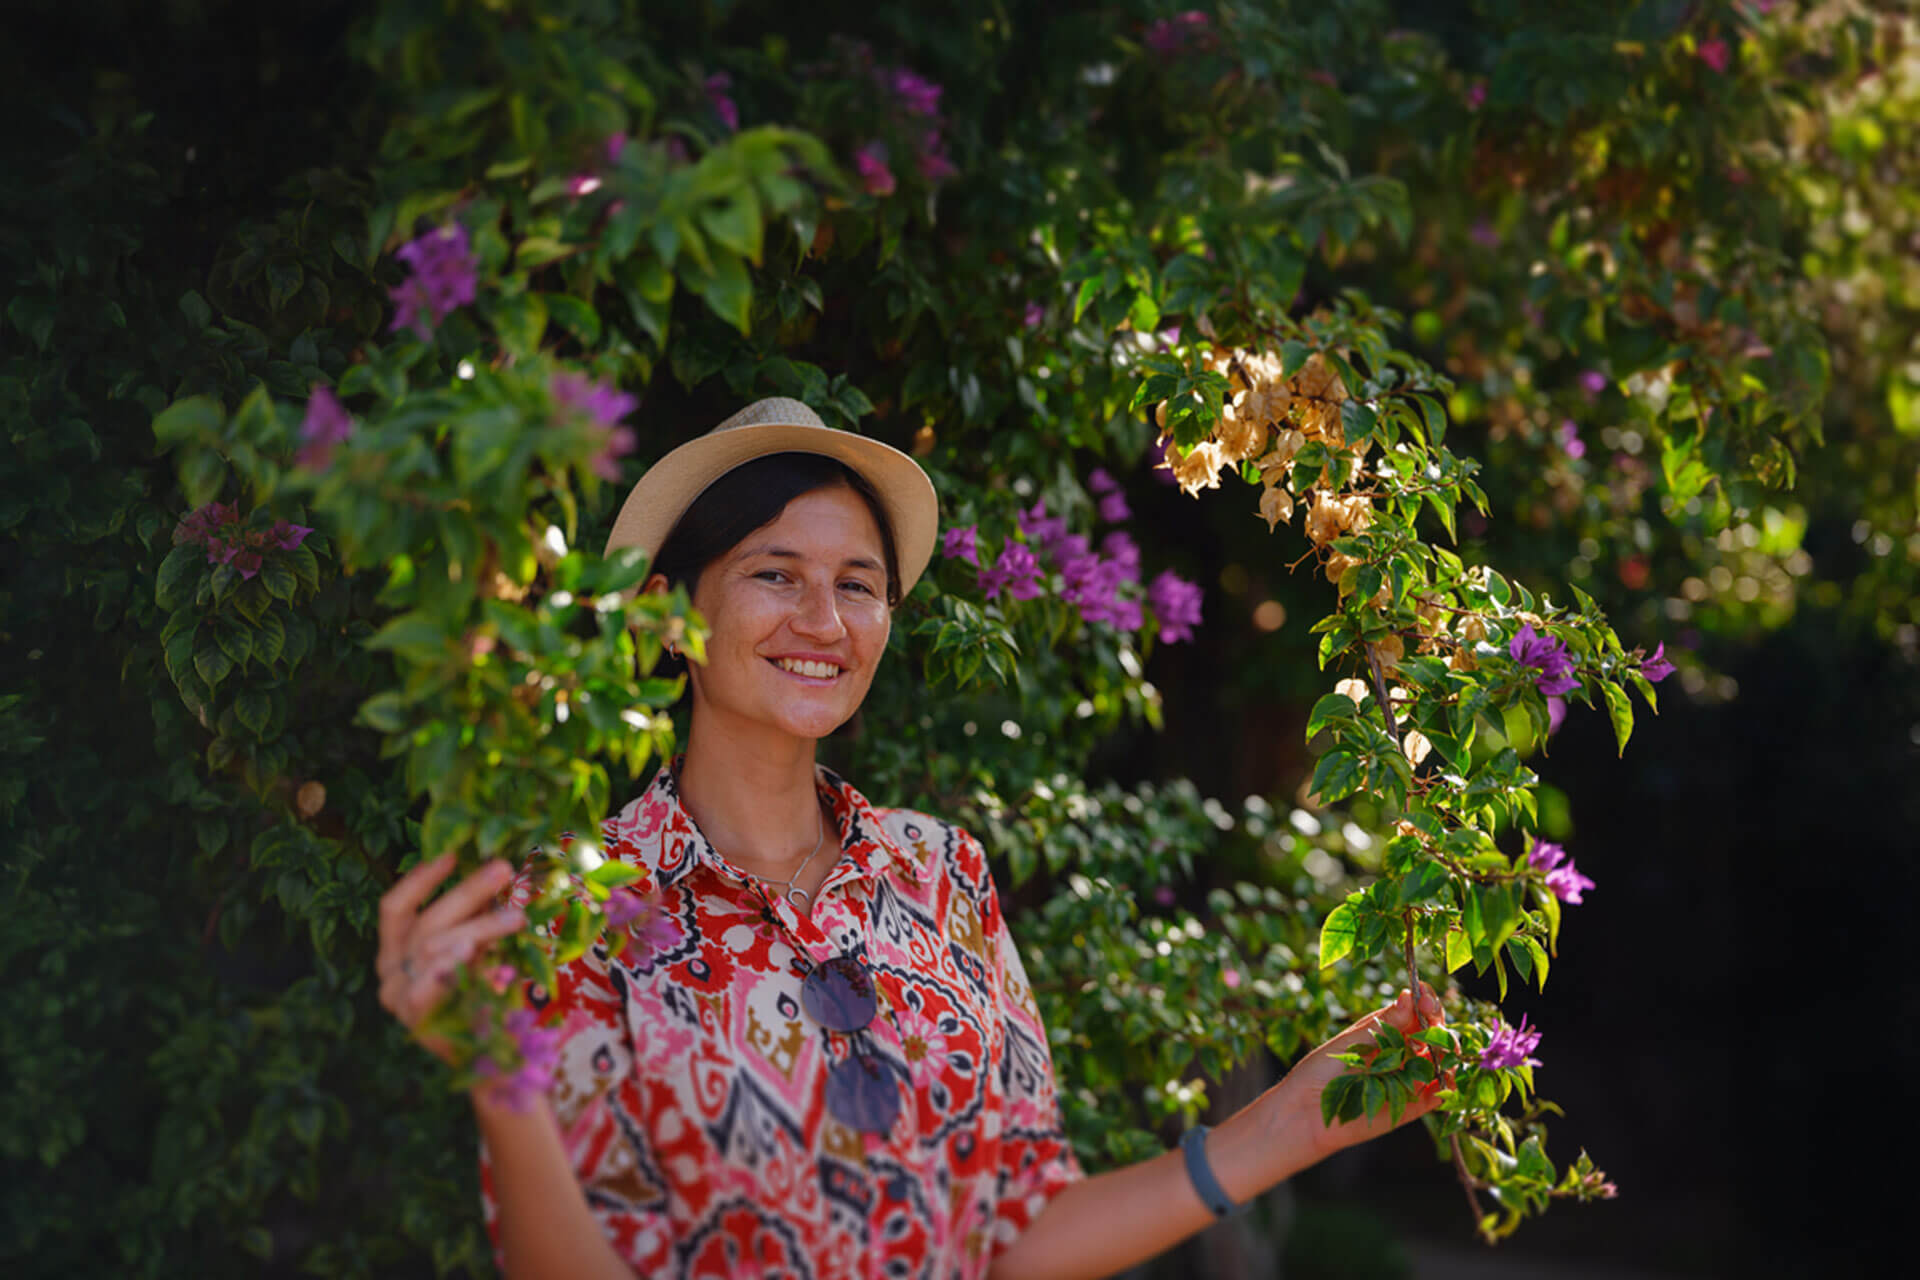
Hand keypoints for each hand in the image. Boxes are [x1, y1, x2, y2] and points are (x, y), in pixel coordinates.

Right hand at [376, 852, 525, 1063]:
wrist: (492, 1054)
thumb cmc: (484, 994)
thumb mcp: (479, 948)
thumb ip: (476, 919)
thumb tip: (497, 872)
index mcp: (396, 948)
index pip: (395, 907)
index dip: (420, 880)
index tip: (451, 854)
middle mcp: (390, 969)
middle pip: (425, 923)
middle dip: (467, 893)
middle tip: (503, 869)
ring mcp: (397, 995)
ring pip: (434, 948)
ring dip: (478, 928)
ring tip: (515, 917)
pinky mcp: (412, 1019)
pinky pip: (426, 985)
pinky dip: (448, 965)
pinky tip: (470, 951)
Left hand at [1278, 983, 1447, 1159]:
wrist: (1308, 1113)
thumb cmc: (1322, 1071)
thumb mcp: (1352, 1041)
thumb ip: (1385, 1023)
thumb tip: (1410, 995)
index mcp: (1387, 1029)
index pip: (1417, 1009)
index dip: (1426, 1001)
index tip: (1423, 996)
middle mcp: (1403, 1051)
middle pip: (1435, 1032)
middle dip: (1438, 1024)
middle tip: (1431, 1021)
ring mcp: (1411, 1076)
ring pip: (1443, 1060)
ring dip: (1447, 1052)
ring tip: (1437, 1048)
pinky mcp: (1415, 1104)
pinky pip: (1440, 1092)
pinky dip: (1447, 1083)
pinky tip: (1443, 1075)